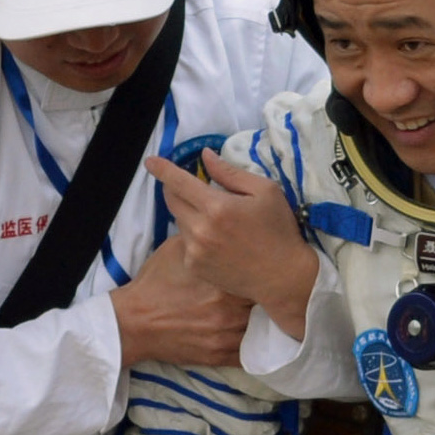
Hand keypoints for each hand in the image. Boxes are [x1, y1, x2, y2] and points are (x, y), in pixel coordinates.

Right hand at [111, 254, 255, 366]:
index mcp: (223, 283)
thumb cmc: (156, 283)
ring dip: (263, 320)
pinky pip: (250, 354)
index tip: (265, 268)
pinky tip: (253, 334)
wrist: (134, 322)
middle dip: (266, 296)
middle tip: (268, 289)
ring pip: (263, 329)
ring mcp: (226, 337)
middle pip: (266, 303)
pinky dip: (255, 344)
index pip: (261, 275)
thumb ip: (207, 240)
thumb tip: (228, 226)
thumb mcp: (178, 249)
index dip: (265, 271)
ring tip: (260, 311)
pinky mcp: (220, 356)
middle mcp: (229, 311)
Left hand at [147, 150, 320, 324]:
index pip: (178, 182)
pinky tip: (217, 240)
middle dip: (175, 189)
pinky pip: (186, 243)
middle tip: (190, 187)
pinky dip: (195, 235)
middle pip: (172, 201)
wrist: (284, 277)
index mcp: (217, 207)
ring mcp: (195, 251)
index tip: (150, 161)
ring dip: (189, 213)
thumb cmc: (279, 230)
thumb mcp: (265, 191)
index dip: (162, 169)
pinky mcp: (196, 267)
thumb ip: (230, 173)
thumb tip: (205, 156)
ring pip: (180, 221)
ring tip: (215, 218)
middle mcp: (200, 229)